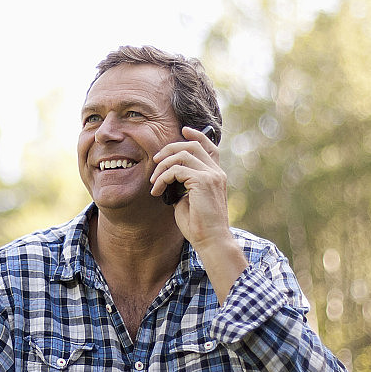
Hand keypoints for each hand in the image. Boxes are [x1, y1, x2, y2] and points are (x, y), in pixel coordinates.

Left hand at [150, 126, 229, 247]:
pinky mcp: (203, 181)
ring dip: (163, 166)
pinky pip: (176, 170)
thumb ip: (182, 184)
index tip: (182, 130)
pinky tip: (157, 191)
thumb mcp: (188, 199)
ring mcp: (211, 175)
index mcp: (216, 175)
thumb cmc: (199, 225)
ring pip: (182, 155)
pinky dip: (163, 178)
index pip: (209, 147)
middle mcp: (216, 172)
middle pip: (192, 145)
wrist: (211, 240)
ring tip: (154, 181)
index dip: (196, 135)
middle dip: (170, 148)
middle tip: (155, 161)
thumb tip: (168, 176)